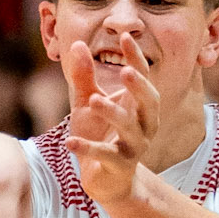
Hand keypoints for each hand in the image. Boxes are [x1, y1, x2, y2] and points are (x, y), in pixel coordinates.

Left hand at [64, 35, 158, 208]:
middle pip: (150, 102)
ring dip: (113, 113)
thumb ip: (84, 76)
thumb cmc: (100, 134)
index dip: (137, 58)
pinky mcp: (120, 167)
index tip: (126, 37)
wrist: (106, 180)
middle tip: (126, 71)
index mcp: (139, 105)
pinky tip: (69, 143)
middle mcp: (144, 124)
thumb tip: (77, 43)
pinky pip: (106, 156)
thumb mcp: (88, 102)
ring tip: (94, 100)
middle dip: (140, 87)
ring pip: (129, 128)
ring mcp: (134, 147)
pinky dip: (87, 149)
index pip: (143, 76)